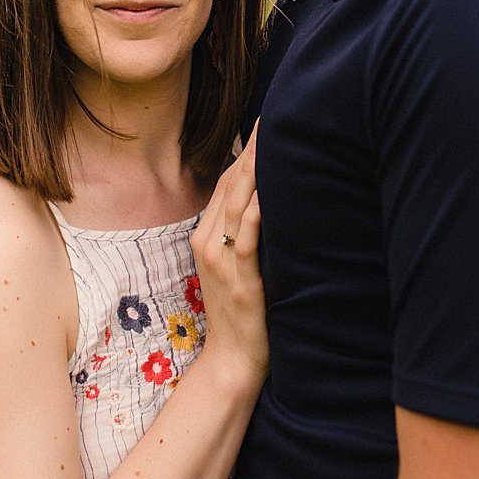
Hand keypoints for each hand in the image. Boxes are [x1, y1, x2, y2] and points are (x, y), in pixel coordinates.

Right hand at [190, 125, 265, 383]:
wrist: (232, 360)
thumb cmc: (240, 312)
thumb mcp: (231, 265)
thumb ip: (240, 232)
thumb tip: (262, 198)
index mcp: (205, 236)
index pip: (227, 183)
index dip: (246, 151)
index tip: (265, 124)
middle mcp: (208, 243)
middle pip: (231, 186)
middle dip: (252, 151)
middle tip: (272, 118)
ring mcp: (222, 262)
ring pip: (236, 206)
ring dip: (255, 172)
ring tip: (270, 141)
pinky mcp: (240, 281)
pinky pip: (245, 242)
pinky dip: (254, 216)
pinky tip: (265, 195)